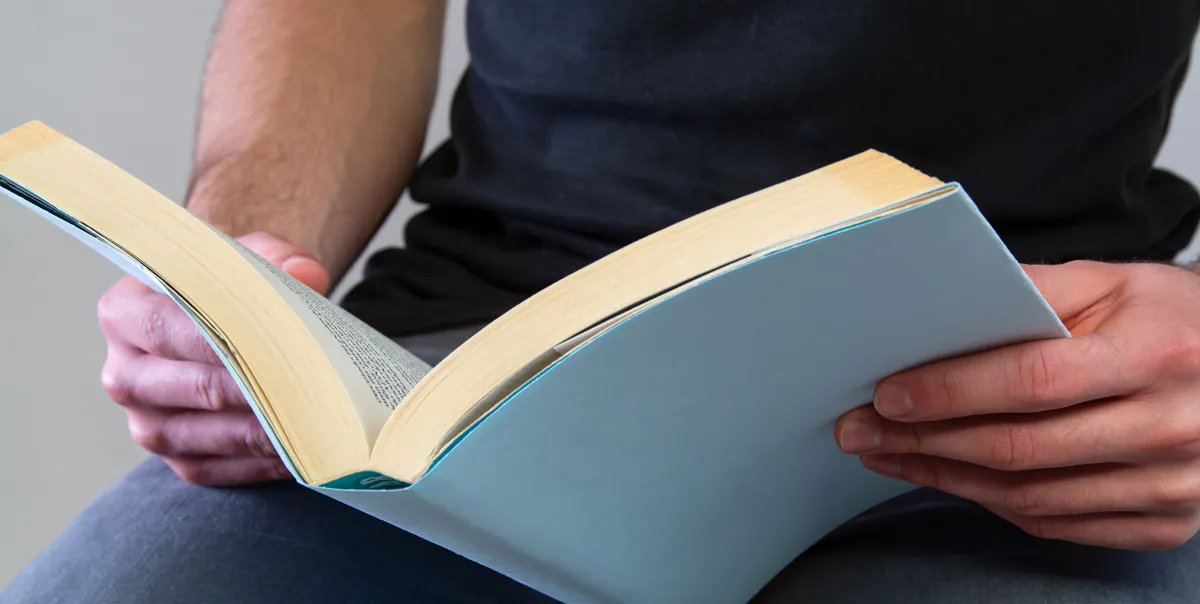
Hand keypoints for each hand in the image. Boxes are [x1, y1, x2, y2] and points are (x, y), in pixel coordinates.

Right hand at [97, 232, 329, 485]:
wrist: (226, 325)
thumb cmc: (233, 289)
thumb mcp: (249, 257)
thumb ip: (277, 258)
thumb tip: (306, 275)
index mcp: (124, 314)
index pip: (171, 328)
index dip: (226, 337)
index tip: (277, 342)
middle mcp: (125, 375)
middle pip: (196, 387)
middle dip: (259, 388)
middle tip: (313, 385)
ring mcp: (147, 425)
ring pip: (208, 435)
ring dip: (265, 431)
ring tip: (318, 420)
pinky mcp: (179, 460)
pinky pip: (221, 469)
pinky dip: (263, 462)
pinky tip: (304, 449)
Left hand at [835, 260, 1199, 549]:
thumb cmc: (1170, 316)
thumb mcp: (1111, 283)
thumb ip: (1031, 293)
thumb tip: (940, 308)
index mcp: (1157, 353)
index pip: (1032, 380)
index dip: (952, 391)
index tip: (887, 395)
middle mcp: (1170, 426)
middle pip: (1020, 447)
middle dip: (924, 441)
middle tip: (861, 432)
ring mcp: (1172, 485)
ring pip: (1030, 494)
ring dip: (945, 478)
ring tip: (889, 456)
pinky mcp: (1165, 522)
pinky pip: (1057, 522)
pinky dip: (992, 504)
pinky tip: (948, 480)